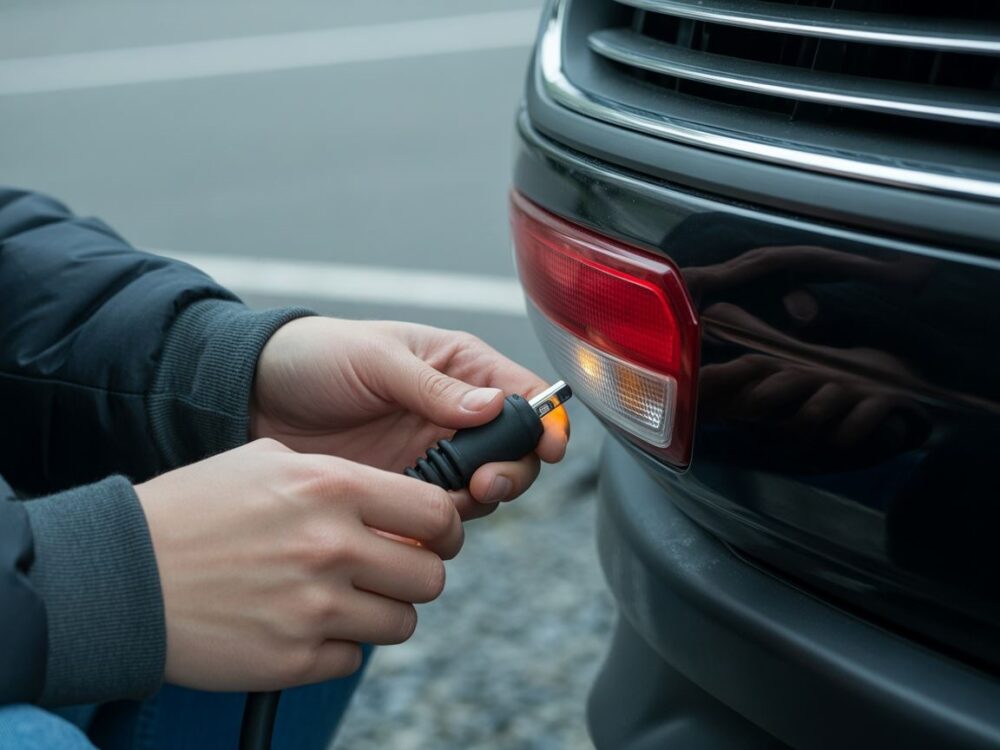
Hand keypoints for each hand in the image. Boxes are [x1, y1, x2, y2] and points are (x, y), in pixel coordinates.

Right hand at [135, 439, 462, 691]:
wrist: (123, 574)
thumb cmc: (196, 509)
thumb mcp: (270, 461)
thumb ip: (344, 477)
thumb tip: (402, 504)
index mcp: (332, 487)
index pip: (437, 513)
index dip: (446, 527)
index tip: (435, 536)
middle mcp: (332, 545)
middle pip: (431, 575)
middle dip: (416, 574)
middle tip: (389, 570)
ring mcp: (315, 607)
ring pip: (403, 623)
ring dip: (381, 612)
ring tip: (342, 597)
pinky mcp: (294, 658)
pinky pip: (354, 658)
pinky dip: (337, 646)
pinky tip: (302, 623)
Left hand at [251, 318, 568, 519]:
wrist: (255, 397)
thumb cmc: (317, 356)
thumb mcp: (376, 359)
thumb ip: (433, 386)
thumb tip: (494, 406)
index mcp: (460, 368)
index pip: (523, 395)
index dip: (545, 423)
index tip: (549, 448)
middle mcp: (455, 415)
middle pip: (514, 452)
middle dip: (511, 471)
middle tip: (483, 483)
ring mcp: (431, 455)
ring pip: (482, 489)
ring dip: (474, 502)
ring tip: (444, 501)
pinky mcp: (403, 490)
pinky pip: (438, 515)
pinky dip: (437, 523)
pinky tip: (413, 519)